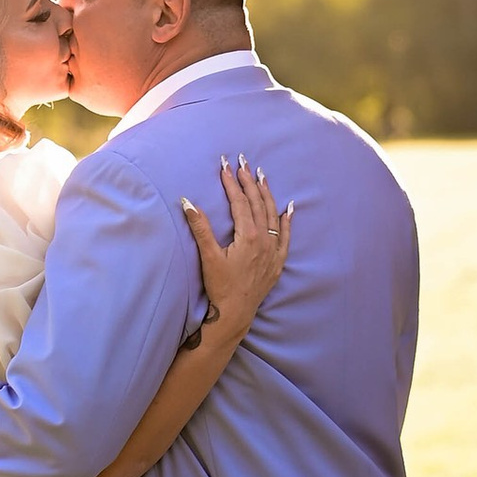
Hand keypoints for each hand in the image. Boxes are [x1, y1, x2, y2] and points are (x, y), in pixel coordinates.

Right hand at [182, 159, 293, 339]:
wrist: (235, 313)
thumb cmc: (220, 286)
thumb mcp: (209, 257)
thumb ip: (200, 228)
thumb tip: (187, 202)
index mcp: (249, 237)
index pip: (240, 202)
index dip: (231, 183)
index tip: (224, 166)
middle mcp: (265, 240)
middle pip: (258, 204)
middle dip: (249, 181)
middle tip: (243, 162)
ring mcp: (273, 251)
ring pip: (273, 215)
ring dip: (267, 194)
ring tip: (261, 176)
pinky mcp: (277, 262)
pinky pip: (286, 236)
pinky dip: (287, 221)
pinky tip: (289, 208)